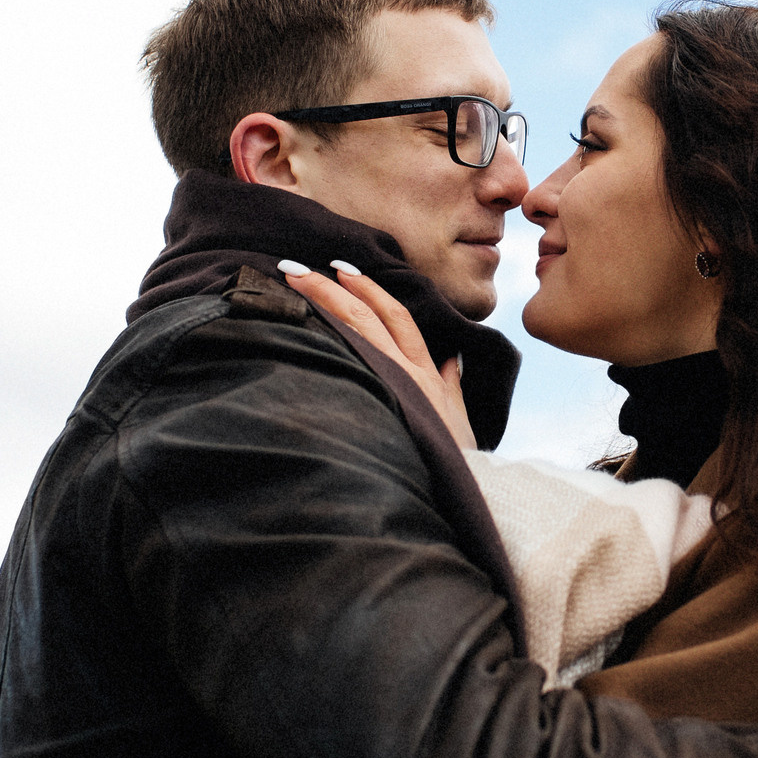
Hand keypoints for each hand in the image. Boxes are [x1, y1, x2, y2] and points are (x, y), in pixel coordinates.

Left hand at [280, 261, 475, 450]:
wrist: (465, 490)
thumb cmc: (456, 461)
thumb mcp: (459, 419)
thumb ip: (452, 385)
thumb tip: (453, 359)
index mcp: (427, 372)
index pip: (396, 316)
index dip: (370, 289)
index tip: (342, 269)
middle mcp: (411, 372)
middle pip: (370, 314)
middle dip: (333, 286)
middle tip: (296, 267)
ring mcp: (397, 385)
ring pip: (359, 328)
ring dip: (324, 299)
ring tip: (292, 278)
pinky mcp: (387, 403)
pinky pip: (354, 360)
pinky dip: (328, 337)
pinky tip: (301, 324)